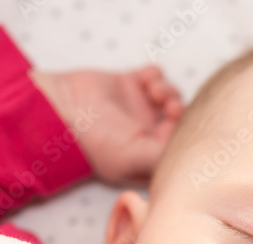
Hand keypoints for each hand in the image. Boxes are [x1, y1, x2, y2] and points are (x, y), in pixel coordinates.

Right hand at [29, 66, 184, 185]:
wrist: (60, 112)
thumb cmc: (95, 144)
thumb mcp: (136, 160)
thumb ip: (166, 156)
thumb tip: (191, 152)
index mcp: (148, 154)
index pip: (180, 142)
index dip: (185, 131)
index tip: (174, 123)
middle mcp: (146, 132)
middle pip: (179, 118)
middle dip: (179, 109)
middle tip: (168, 106)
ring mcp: (138, 108)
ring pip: (170, 96)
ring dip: (168, 90)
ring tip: (154, 92)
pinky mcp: (129, 85)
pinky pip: (155, 76)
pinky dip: (156, 75)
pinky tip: (145, 80)